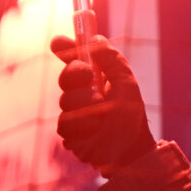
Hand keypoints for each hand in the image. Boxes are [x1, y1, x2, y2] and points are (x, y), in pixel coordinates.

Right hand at [51, 36, 156, 175]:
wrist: (132, 153)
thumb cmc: (131, 118)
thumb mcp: (127, 85)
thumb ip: (113, 61)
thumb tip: (96, 37)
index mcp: (95, 80)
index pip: (75, 59)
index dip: (65, 47)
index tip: (58, 42)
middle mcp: (82, 94)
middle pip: (65, 77)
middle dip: (75, 74)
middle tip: (88, 76)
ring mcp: (74, 114)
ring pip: (65, 101)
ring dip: (86, 106)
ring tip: (103, 116)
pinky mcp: (70, 134)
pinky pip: (65, 124)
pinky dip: (82, 127)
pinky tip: (95, 132)